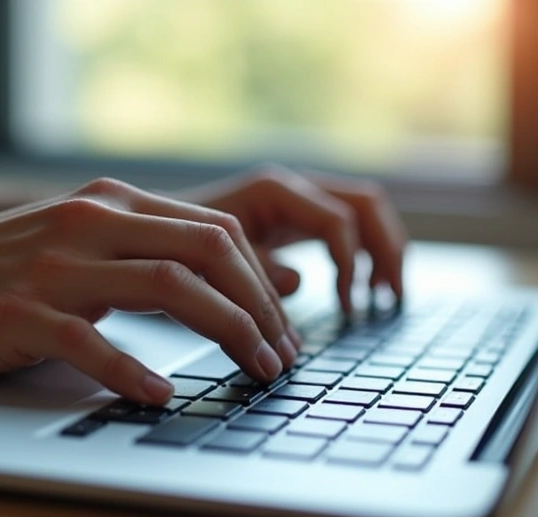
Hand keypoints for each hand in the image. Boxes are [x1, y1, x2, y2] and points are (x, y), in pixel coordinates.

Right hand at [0, 179, 300, 404]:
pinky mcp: (16, 313)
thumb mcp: (78, 243)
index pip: (215, 229)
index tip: (280, 327)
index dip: (261, 280)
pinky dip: (132, 370)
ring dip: (225, 332)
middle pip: (206, 251)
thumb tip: (235, 281)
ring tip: (253, 371)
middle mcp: (88, 223)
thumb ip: (150, 251)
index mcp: (109, 203)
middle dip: (259, 306)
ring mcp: (52, 266)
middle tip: (280, 356)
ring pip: (166, 288)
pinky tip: (158, 395)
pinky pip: (89, 340)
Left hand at [192, 166, 406, 312]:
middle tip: (389, 297)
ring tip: (385, 296)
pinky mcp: (295, 221)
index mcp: (273, 192)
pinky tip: (361, 292)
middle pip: (366, 204)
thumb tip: (298, 281)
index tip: (346, 306)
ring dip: (384, 250)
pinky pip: (348, 228)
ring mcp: (297, 201)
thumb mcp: (206, 264)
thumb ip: (252, 271)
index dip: (349, 263)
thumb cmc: (172, 251)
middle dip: (387, 249)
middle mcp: (292, 189)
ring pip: (365, 212)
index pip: (338, 219)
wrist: (147, 239)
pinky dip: (364, 255)